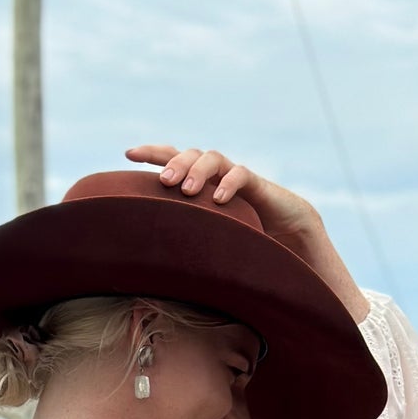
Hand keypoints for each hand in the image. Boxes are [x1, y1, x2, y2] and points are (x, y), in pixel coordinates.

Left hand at [125, 144, 319, 245]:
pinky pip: (241, 174)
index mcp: (201, 183)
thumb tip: (151, 265)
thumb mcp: (210, 238)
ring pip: (212, 158)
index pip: (173, 158)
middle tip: (164, 182)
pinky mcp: (257, 185)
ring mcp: (236, 176)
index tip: (128, 154)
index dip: (152, 153)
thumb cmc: (245, 240)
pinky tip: (218, 200)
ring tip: (187, 191)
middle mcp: (216, 175)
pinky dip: (228, 184)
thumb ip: (187, 239)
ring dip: (197, 171)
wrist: (289, 235)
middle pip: (190, 154)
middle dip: (174, 164)